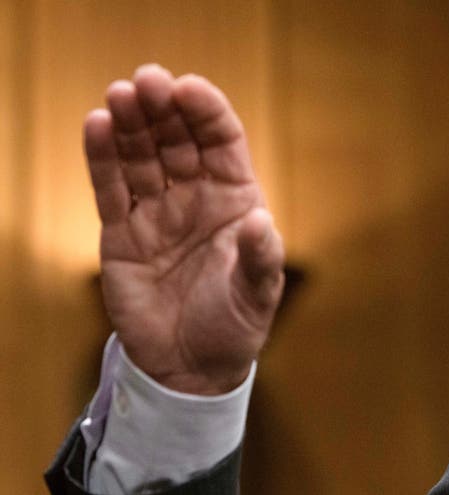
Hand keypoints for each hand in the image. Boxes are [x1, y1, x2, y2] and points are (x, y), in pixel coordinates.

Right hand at [85, 64, 283, 394]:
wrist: (192, 369)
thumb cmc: (234, 327)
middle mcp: (195, 200)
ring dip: (131, 124)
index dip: (207, 114)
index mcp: (236, 202)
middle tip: (147, 80)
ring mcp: (156, 214)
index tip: (189, 89)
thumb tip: (260, 221)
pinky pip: (111, 188)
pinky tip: (98, 124)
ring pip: (140, 157)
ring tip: (120, 94)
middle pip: (177, 141)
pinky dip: (103, 157)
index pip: (222, 144)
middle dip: (163, 109)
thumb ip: (260, 258)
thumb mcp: (257, 295)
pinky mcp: (121, 234)